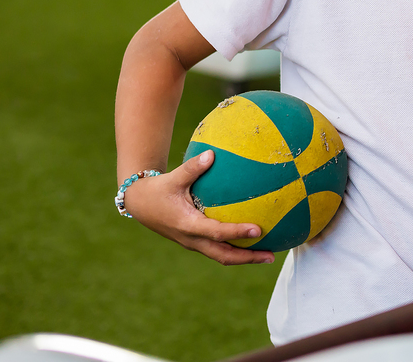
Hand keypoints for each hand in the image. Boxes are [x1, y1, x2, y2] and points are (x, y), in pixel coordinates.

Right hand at [122, 149, 274, 265]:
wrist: (140, 204)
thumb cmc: (158, 189)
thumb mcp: (173, 178)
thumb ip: (193, 168)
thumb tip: (212, 154)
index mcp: (188, 225)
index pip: (217, 232)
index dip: (237, 232)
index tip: (258, 230)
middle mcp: (192, 239)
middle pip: (223, 255)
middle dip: (247, 258)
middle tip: (271, 256)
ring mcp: (194, 243)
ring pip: (222, 256)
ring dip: (244, 257)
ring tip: (268, 255)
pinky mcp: (195, 241)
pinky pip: (218, 249)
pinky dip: (235, 249)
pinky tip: (252, 242)